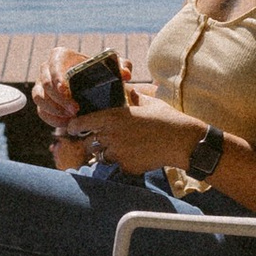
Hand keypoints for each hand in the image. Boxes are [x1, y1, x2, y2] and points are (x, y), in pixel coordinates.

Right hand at [32, 44, 129, 135]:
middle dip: (59, 99)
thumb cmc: (100, 73)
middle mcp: (46, 69)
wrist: (92, 86)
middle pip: (45, 83)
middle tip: (76, 110)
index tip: (67, 92)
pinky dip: (53, 119)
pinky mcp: (41, 101)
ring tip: (72, 118)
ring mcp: (41, 85)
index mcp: (60, 56)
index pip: (54, 64)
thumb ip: (121, 66)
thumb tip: (125, 74)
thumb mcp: (112, 68)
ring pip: (39, 98)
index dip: (57, 78)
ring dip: (54, 110)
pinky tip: (67, 123)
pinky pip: (41, 111)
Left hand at [59, 90, 205, 179]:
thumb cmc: (167, 119)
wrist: (183, 142)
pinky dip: (121, 162)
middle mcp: (112, 136)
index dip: (73, 126)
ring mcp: (119, 153)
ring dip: (105, 152)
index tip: (71, 127)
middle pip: (89, 142)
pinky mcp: (127, 167)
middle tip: (100, 139)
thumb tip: (124, 88)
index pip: (81, 123)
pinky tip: (134, 156)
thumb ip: (131, 96)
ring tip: (120, 147)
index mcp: (113, 117)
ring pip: (101, 156)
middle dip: (92, 141)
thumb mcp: (147, 102)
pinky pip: (117, 166)